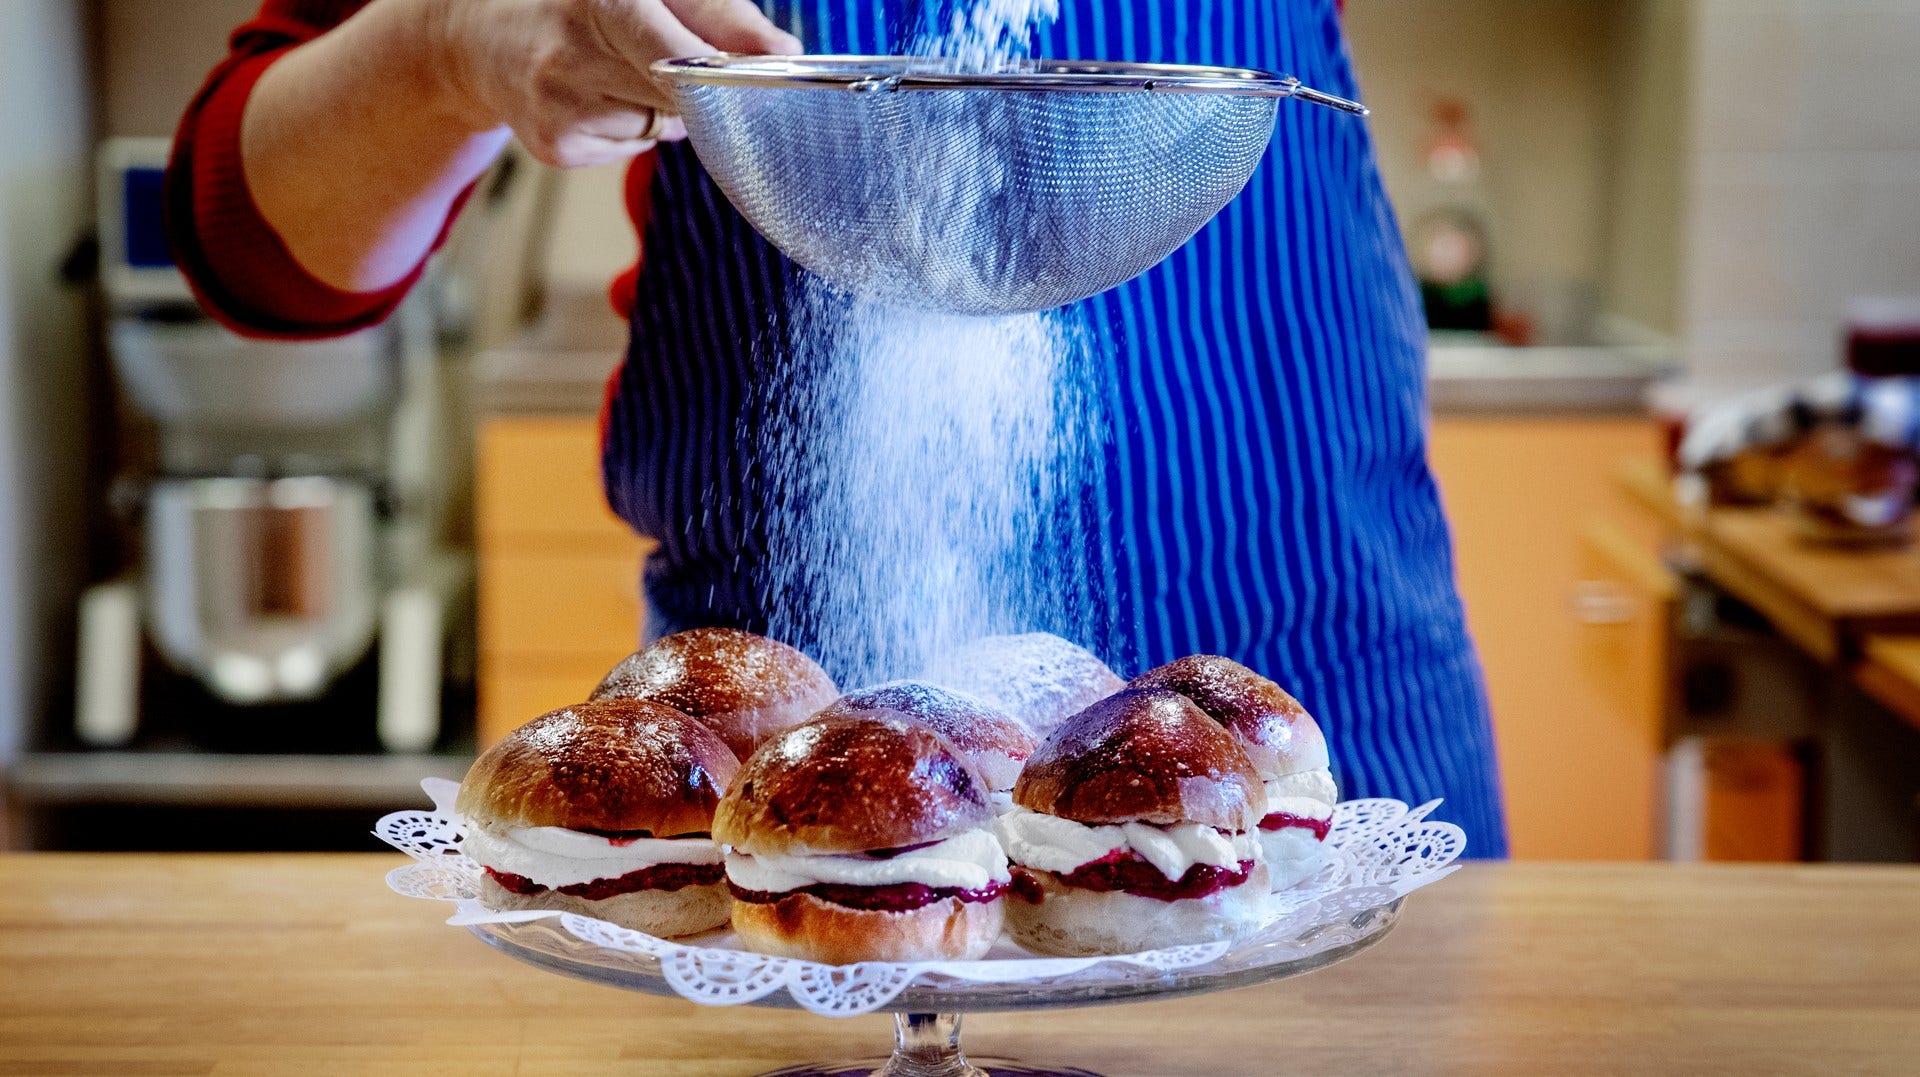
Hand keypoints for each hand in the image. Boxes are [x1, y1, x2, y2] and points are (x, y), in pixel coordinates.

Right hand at [431, 0, 800, 166]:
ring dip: (665, 106)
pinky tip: (596, 98)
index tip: (770, 74)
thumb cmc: (574, 6)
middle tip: (698, 70)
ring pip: (663, 126)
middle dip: (703, 86)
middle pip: (682, 95)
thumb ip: (719, 16)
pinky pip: (632, 147)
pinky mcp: (556, 148)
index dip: (730, 69)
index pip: (680, 53)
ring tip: (619, 72)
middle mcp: (571, 52)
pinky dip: (632, 127)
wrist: (478, 37)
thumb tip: (784, 54)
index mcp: (598, 1)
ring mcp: (559, 106)